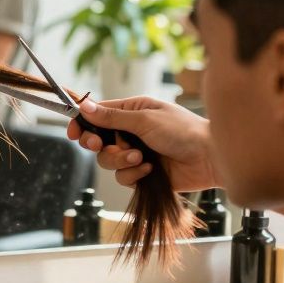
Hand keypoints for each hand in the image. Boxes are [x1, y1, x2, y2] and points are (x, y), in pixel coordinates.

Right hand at [67, 95, 219, 191]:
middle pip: (98, 140)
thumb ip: (112, 117)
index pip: (98, 115)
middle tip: (101, 146)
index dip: (82, 123)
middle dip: (98, 145)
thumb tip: (84, 106)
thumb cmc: (184, 132)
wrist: (210, 159)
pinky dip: (133, 174)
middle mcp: (132, 131)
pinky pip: (123, 176)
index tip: (73, 133)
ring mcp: (137, 153)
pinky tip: (149, 171)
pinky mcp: (142, 173)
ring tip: (140, 158)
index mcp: (133, 111)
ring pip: (108, 161)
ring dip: (120, 161)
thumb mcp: (145, 120)